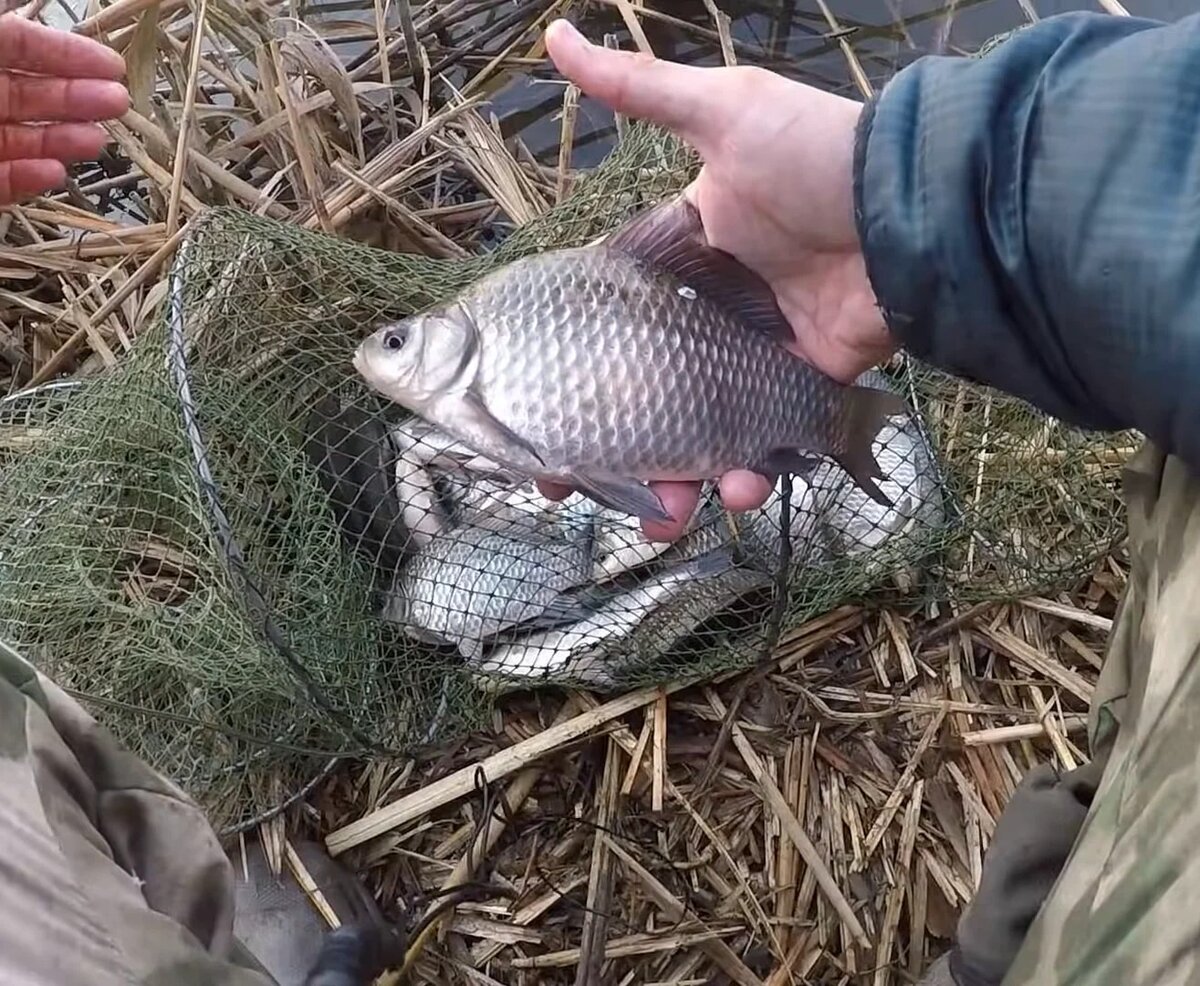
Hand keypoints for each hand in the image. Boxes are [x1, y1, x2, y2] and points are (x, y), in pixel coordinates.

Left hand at [0, 14, 128, 203]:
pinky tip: (57, 172)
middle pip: (28, 95)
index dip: (68, 53)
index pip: (20, 45)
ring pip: (20, 141)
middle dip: (78, 98)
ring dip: (64, 140)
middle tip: (120, 103)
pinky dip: (31, 179)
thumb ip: (4, 18)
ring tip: (99, 141)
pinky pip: (2, 183)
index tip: (113, 66)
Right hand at [538, 20, 896, 540]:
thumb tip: (552, 33)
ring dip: (679, 480)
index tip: (534, 423)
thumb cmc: (814, 152)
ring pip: (698, 435)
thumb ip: (637, 89)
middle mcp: (707, 316)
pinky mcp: (804, 388)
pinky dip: (749, 473)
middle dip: (612, 449)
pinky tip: (737, 488)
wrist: (911, 204)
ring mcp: (753, 358)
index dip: (568, 376)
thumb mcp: (722, 112)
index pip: (606, 329)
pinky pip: (765, 444)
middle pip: (643, 397)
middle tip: (574, 492)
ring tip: (670, 510)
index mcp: (676, 262)